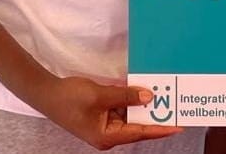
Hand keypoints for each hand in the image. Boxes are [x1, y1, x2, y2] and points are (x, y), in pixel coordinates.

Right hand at [34, 75, 183, 150]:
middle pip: (137, 124)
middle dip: (154, 113)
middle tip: (176, 103)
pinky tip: (143, 87)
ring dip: (143, 103)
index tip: (179, 125)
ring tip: (164, 92)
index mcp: (108, 137)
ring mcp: (106, 123)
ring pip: (131, 114)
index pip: (140, 133)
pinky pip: (123, 106)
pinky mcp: (103, 113)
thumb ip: (126, 96)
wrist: (47, 93)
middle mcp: (109, 133)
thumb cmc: (71, 99)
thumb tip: (149, 96)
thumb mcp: (101, 95)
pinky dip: (131, 98)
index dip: (161, 128)